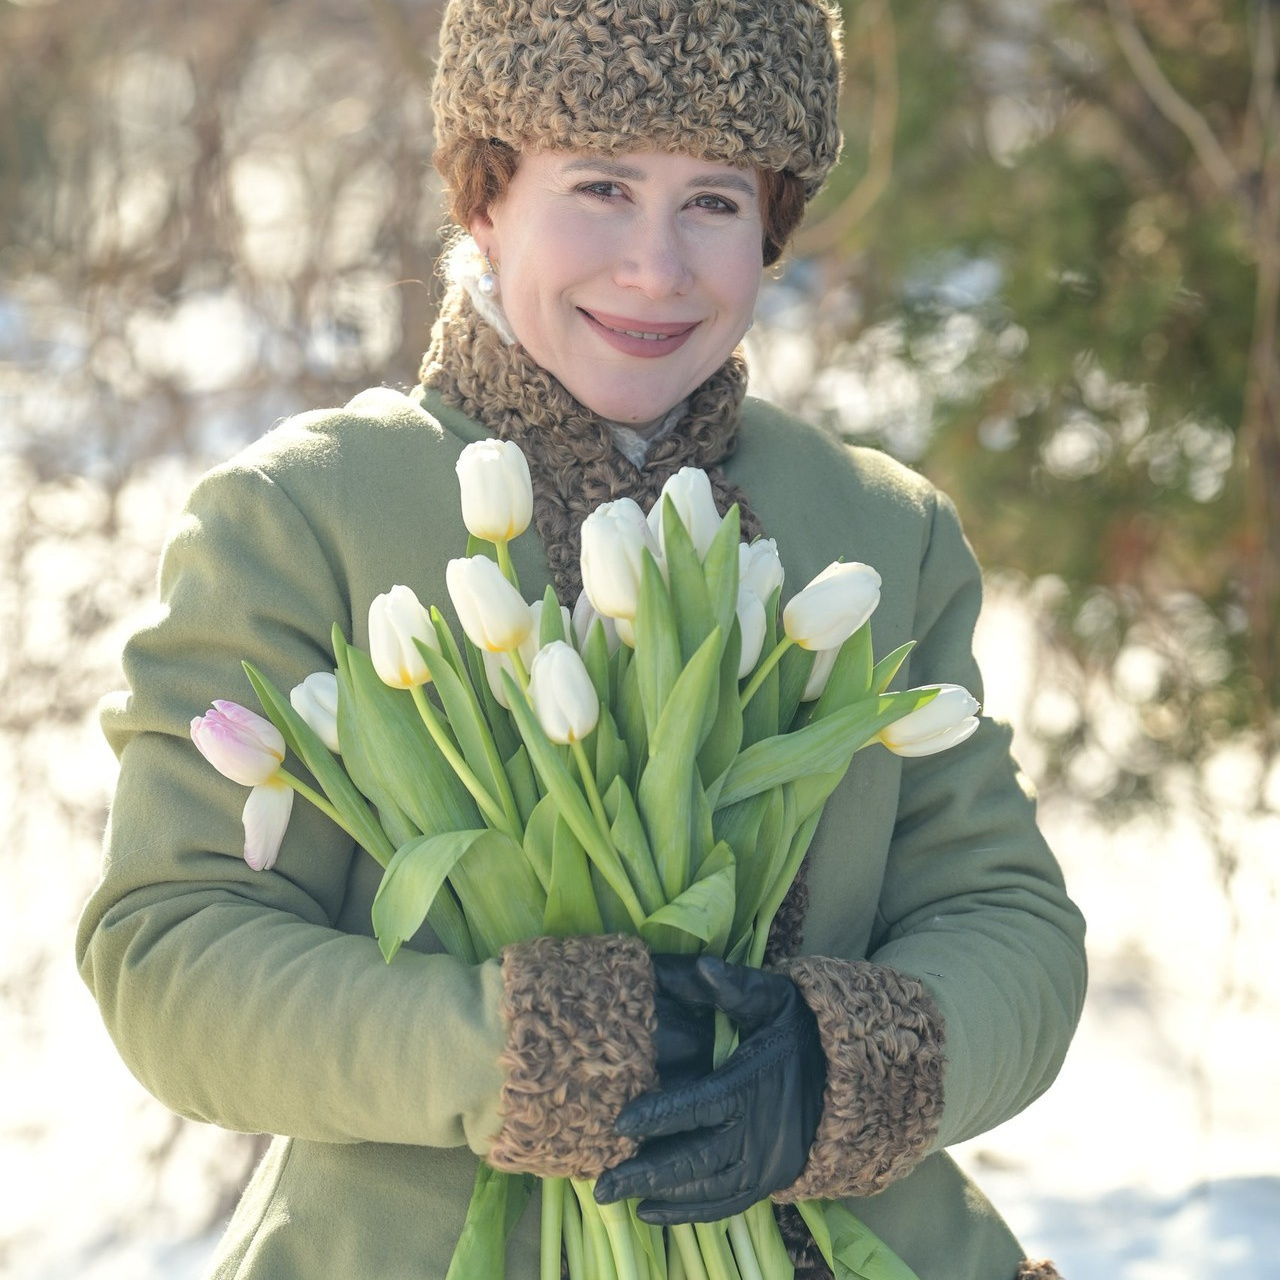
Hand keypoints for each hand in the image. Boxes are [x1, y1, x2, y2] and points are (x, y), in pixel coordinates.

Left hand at [595, 955, 826, 1223]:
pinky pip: (724, 1206)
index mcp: (750, 1087)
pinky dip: (687, 1212)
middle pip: (694, 1160)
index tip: (620, 1123)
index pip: (699, 1106)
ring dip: (659, 1195)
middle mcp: (755, 1134)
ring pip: (704, 1189)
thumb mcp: (774, 1001)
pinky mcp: (767, 1182)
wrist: (849, 1079)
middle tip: (601, 1184)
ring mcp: (762, 1165)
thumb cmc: (800, 1033)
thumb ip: (737, 987)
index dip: (660, 1116)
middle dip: (645, 1172)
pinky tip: (651, 1211)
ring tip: (615, 1197)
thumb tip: (704, 966)